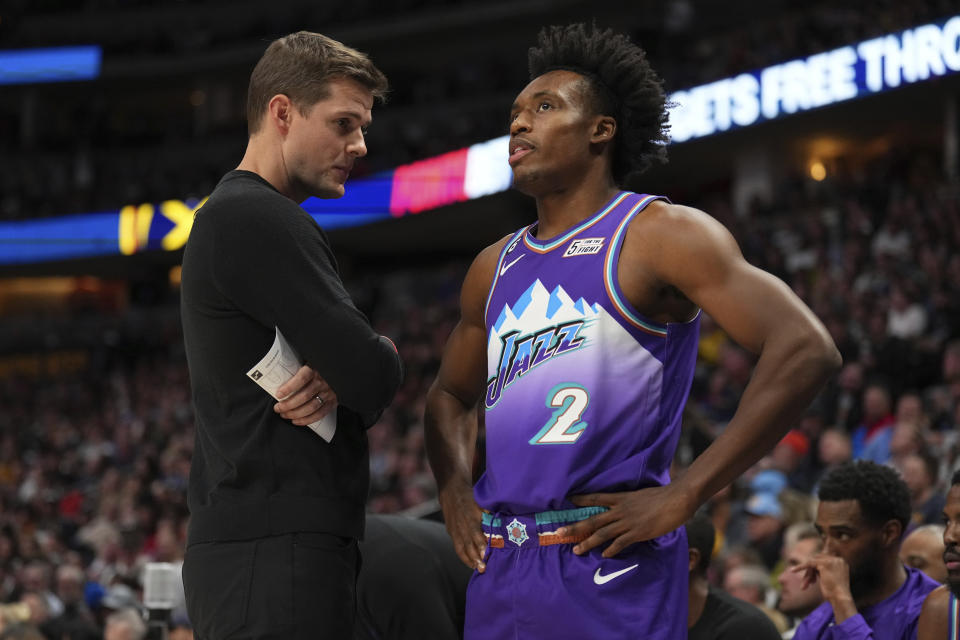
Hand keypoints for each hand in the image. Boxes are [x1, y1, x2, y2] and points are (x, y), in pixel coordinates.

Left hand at [274, 365, 337, 425]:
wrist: (335, 371)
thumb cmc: (316, 368)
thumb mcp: (306, 363)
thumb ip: (295, 368)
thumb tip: (276, 376)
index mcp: (314, 370)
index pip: (301, 379)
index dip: (289, 388)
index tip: (278, 394)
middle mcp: (322, 382)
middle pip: (304, 396)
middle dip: (288, 405)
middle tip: (278, 408)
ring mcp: (328, 393)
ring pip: (311, 407)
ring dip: (295, 414)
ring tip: (284, 415)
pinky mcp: (333, 402)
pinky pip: (320, 414)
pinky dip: (307, 420)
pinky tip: (296, 421)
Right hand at [438, 482, 486, 572]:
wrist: (451, 489)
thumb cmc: (471, 495)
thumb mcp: (481, 500)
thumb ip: (490, 511)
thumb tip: (506, 520)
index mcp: (470, 515)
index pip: (475, 532)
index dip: (480, 543)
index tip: (487, 553)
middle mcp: (462, 524)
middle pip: (468, 543)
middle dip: (476, 556)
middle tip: (484, 567)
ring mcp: (455, 529)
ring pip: (461, 547)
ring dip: (470, 559)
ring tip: (478, 569)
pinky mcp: (451, 532)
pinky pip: (457, 546)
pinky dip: (464, 556)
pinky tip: (471, 564)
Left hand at [557, 484, 695, 557]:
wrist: (677, 499)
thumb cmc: (663, 496)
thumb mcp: (642, 495)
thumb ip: (632, 502)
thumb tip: (629, 506)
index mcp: (621, 498)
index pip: (596, 497)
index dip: (581, 499)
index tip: (567, 499)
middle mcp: (621, 509)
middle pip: (593, 519)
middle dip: (575, 526)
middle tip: (559, 532)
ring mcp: (628, 521)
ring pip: (602, 533)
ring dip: (588, 542)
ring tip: (576, 550)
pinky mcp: (638, 532)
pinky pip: (621, 543)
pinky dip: (611, 549)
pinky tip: (604, 555)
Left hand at [792, 553, 856, 621]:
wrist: (840, 599)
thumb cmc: (836, 594)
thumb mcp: (832, 579)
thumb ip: (824, 571)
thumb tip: (812, 567)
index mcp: (841, 562)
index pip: (823, 559)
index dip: (815, 569)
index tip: (811, 579)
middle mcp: (838, 559)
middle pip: (817, 560)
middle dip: (810, 572)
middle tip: (808, 583)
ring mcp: (831, 561)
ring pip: (812, 563)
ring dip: (808, 574)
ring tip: (805, 586)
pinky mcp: (824, 564)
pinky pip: (808, 563)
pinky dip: (800, 567)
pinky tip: (792, 571)